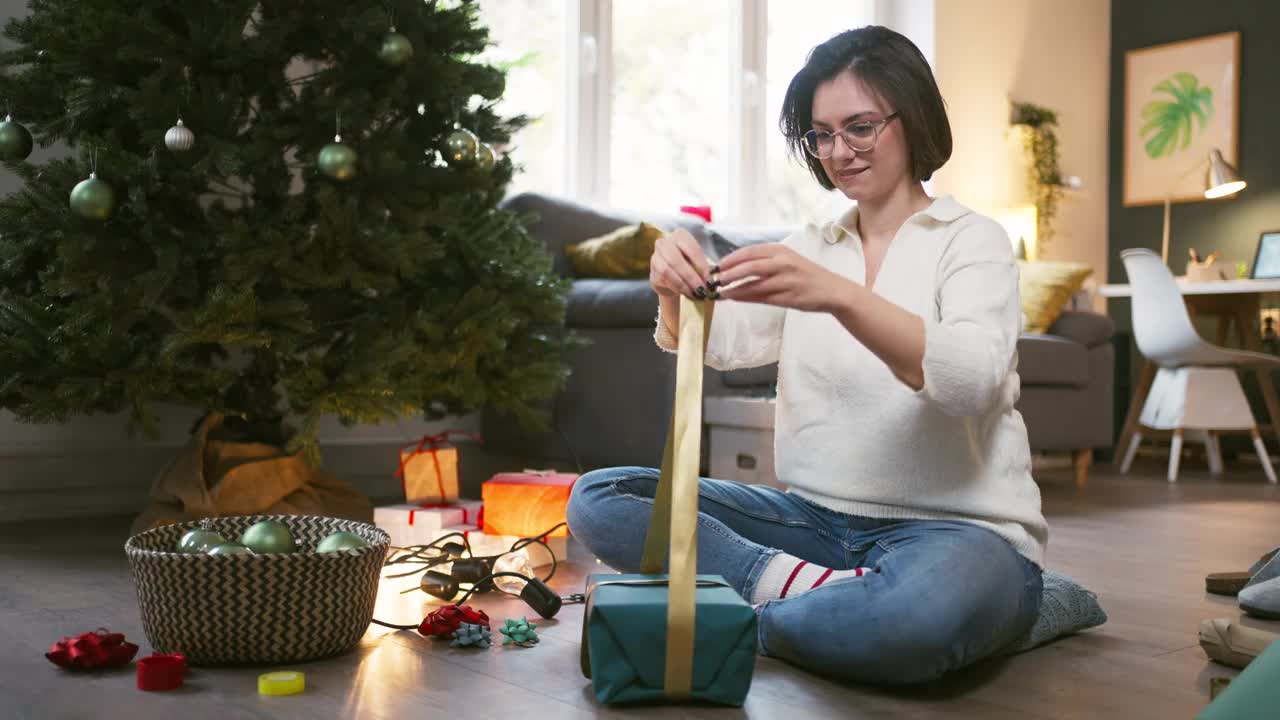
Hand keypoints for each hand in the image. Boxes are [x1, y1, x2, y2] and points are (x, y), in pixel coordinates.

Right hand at [650, 228, 713, 299]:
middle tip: (701, 289)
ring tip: (693, 293)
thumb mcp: (698, 263)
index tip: (708, 279)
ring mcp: (655, 257)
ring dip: (682, 284)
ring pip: (667, 271)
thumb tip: (707, 281)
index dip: (701, 266)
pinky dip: (676, 288)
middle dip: (690, 277)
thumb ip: (702, 269)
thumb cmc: (689, 265)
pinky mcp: (652, 272)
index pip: (691, 249)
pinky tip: (685, 293)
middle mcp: (664, 243)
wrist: (673, 276)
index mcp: (680, 235)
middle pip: (676, 260)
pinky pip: (663, 281)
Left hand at [714, 243, 851, 312]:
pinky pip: (762, 297)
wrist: (832, 291)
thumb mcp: (787, 261)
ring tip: (721, 292)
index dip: (731, 259)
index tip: (717, 266)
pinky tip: (736, 298)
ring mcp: (786, 280)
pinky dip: (746, 298)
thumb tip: (736, 268)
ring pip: (754, 284)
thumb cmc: (806, 275)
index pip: (750, 252)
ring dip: (735, 288)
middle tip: (715, 280)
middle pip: (750, 267)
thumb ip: (765, 263)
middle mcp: (783, 262)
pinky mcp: (788, 297)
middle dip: (729, 273)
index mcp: (781, 250)